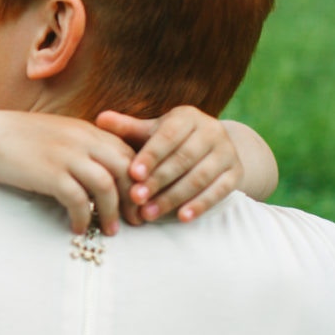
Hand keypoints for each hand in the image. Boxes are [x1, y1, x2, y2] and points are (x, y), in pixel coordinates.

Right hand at [0, 112, 136, 234]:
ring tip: (110, 230)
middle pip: (126, 170)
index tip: (140, 201)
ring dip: (112, 213)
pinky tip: (79, 228)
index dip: (140, 179)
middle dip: (135, 198)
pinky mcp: (50, 173)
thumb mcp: (58, 133)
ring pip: (106, 186)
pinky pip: (78, 200)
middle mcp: (82, 140)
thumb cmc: (18, 138)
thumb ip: (83, 146)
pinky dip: (83, 217)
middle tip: (136, 220)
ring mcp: (66, 156)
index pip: (128, 153)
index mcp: (87, 129)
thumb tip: (103, 171)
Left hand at [95, 107, 242, 223]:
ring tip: (149, 214)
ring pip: (199, 177)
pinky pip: (219, 191)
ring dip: (173, 197)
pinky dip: (200, 205)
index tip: (133, 174)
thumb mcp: (150, 132)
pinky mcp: (235, 173)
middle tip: (136, 198)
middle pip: (183, 159)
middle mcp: (212, 130)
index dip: (151, 156)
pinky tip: (181, 218)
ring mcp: (227, 152)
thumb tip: (99, 119)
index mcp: (187, 117)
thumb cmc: (169, 141)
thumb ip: (126, 128)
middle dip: (158, 180)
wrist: (212, 149)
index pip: (169, 136)